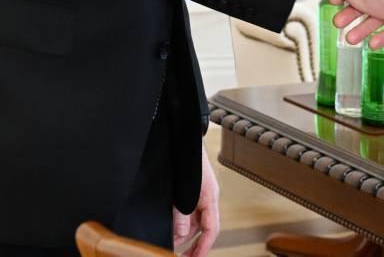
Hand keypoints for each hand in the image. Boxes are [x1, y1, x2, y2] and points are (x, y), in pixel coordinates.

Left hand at [172, 141, 219, 255]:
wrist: (185, 139)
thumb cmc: (189, 159)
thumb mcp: (184, 191)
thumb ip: (181, 214)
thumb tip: (180, 234)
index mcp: (210, 197)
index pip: (211, 229)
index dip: (204, 247)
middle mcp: (207, 198)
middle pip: (203, 228)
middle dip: (193, 244)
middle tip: (181, 256)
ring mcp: (199, 194)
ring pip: (195, 221)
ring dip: (185, 234)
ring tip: (173, 245)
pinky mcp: (191, 191)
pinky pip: (189, 212)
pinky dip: (182, 222)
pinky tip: (172, 228)